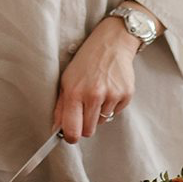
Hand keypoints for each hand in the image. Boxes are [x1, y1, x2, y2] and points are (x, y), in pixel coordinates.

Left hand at [54, 18, 139, 142]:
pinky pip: (116, 112)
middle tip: (84, 111)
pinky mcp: (126, 95)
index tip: (71, 136)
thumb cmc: (85, 61)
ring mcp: (112, 95)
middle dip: (85, 126)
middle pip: (88, 131)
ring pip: (102, 121)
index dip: (71, 137)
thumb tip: (57, 130)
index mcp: (74, 92)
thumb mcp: (66, 80)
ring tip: (98, 93)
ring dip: (99, 113)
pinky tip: (109, 89)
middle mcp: (93, 95)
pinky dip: (112, 105)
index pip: (72, 129)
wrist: (111, 44)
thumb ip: (60, 107)